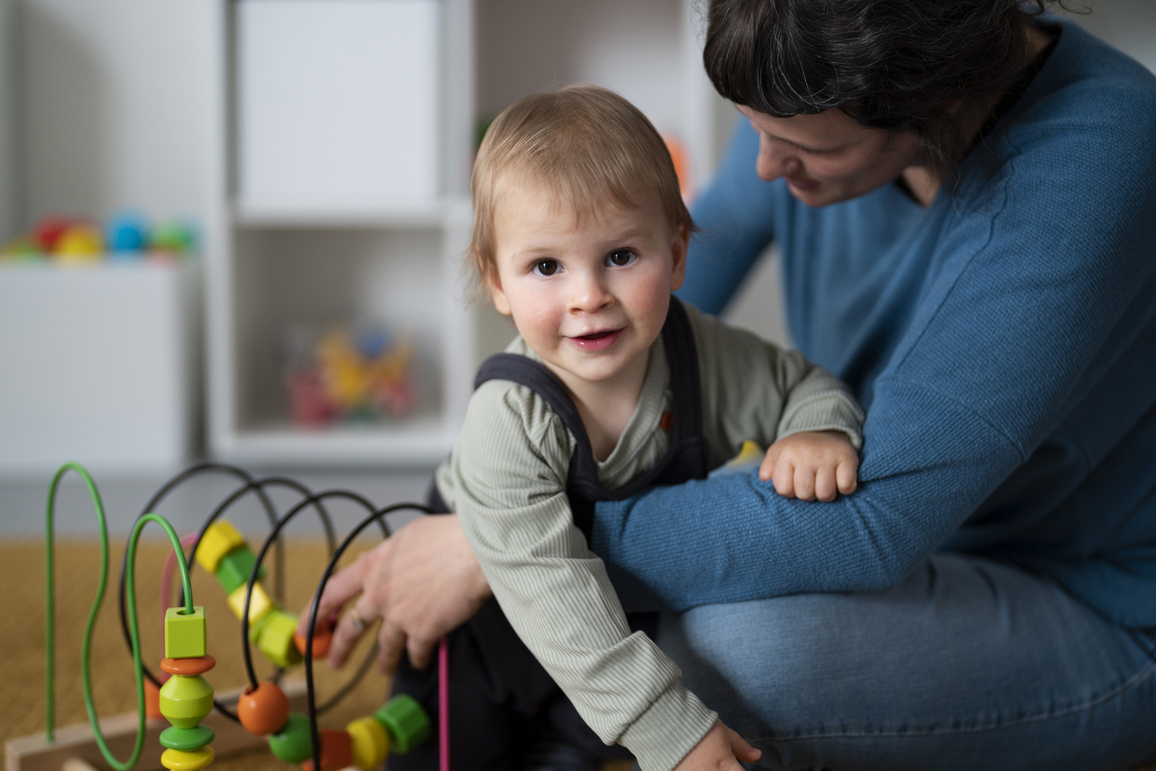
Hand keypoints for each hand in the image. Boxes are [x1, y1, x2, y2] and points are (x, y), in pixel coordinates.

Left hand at [296, 514, 490, 672]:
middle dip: (340, 648)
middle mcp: (379, 594)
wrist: (474, 549)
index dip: (313, 614)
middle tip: (334, 661)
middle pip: (350, 628)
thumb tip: (375, 561)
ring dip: (383, 662)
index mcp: (372, 567)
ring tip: (384, 670)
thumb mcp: (407, 537)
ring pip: (384, 647)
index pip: (331, 594)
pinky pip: (415, 652)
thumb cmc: (448, 535)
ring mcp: (399, 615)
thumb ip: (387, 555)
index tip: (306, 628)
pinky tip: (420, 661)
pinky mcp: (423, 631)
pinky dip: (418, 659)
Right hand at [674, 719, 760, 770]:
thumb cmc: (695, 725)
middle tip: (717, 764)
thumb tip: (757, 755)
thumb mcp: (722, 732)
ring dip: (709, 770)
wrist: (660, 723)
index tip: (736, 767)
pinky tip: (693, 765)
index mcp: (725, 768)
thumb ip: (741, 747)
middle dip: (723, 770)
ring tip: (705, 763)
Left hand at [759, 430, 858, 501]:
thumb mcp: (777, 453)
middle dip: (808, 494)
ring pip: (825, 494)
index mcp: (787, 454)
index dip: (790, 490)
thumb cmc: (798, 449)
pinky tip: (840, 480)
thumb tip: (764, 479)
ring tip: (824, 482)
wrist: (824, 430)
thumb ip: (767, 468)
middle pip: (805, 494)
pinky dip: (845, 488)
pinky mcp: (847, 458)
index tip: (795, 481)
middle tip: (811, 482)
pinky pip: (847, 487)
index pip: (784, 490)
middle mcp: (806, 454)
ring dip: (826, 494)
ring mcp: (828, 456)